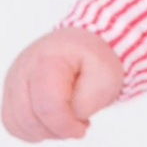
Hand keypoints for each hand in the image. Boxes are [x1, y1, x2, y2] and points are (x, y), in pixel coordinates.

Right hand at [1, 27, 124, 140]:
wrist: (83, 46)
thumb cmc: (95, 60)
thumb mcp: (106, 76)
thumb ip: (87, 102)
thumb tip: (68, 117)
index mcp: (50, 56)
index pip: (48, 105)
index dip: (65, 125)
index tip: (83, 128)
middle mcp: (25, 65)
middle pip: (31, 116)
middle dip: (56, 129)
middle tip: (78, 121)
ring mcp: (14, 78)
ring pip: (19, 122)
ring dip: (45, 130)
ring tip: (67, 117)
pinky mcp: (10, 90)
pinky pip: (13, 122)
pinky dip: (33, 129)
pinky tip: (52, 119)